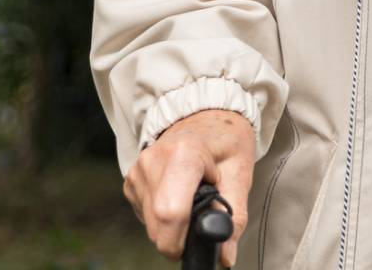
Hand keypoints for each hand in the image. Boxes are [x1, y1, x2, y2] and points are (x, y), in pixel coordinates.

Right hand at [123, 108, 255, 266]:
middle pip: (158, 224)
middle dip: (179, 235)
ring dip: (172, 225)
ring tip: (193, 197)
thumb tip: (225, 257)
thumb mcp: (240, 174)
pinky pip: (145, 214)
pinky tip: (178, 194)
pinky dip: (162, 215)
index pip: (171, 212)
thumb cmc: (227, 142)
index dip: (181, 240)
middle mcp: (152, 161)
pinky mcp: (130, 180)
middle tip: (202, 217)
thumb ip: (234, 217)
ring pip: (150, 223)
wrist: (206, 117)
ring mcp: (137, 170)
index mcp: (182, 154)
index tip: (195, 245)